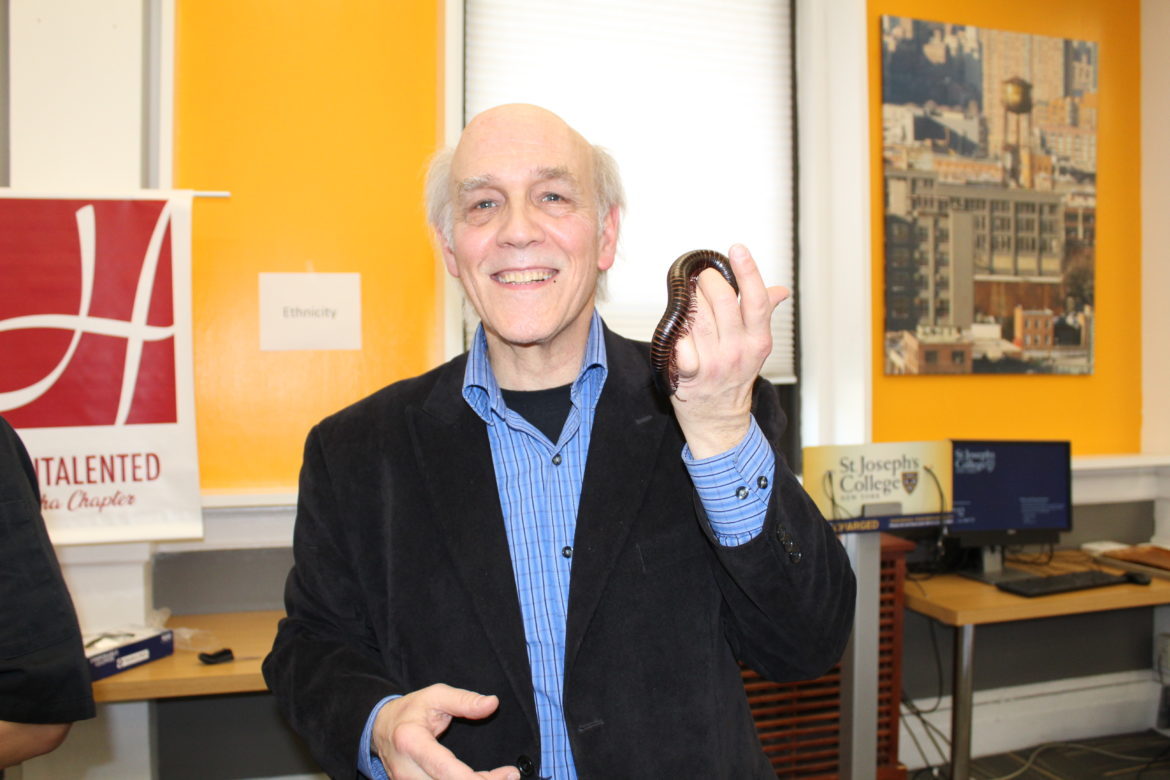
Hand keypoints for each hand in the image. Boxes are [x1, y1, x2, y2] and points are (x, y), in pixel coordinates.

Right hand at [372, 684, 519, 779]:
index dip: (476, 779)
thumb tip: (492, 703)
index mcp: (412, 743)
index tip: (507, 774)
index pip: (446, 770)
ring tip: (501, 777)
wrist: (380, 727)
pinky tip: (482, 779)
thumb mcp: (435, 696)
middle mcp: (407, 772)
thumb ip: (464, 700)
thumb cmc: (410, 710)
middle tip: (511, 775)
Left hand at [670, 244, 788, 458]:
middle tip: (700, 280)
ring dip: (689, 301)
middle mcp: (738, 350)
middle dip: (706, 281)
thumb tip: (780, 290)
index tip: (737, 249)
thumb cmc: (734, 377)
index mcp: (758, 339)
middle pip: (720, 299)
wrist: (718, 418)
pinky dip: (676, 331)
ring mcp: (713, 362)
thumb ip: (763, 314)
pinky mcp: (689, 373)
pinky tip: (679, 330)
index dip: (747, 270)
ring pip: (696, 314)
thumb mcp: (755, 346)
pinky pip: (679, 341)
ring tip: (689, 302)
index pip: (755, 298)